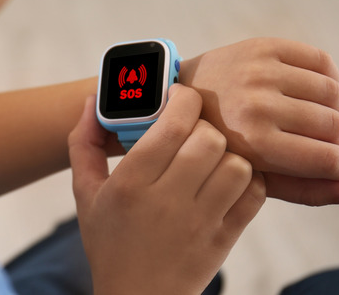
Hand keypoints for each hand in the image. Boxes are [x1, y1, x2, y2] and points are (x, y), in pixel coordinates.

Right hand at [69, 86, 264, 294]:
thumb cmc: (109, 241)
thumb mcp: (85, 193)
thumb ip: (83, 144)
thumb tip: (90, 101)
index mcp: (130, 184)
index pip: (173, 125)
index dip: (183, 99)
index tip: (178, 97)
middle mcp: (167, 200)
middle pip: (209, 138)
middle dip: (203, 126)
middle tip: (192, 131)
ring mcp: (201, 221)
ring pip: (236, 163)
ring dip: (226, 153)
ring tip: (209, 158)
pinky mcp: (225, 237)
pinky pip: (254, 193)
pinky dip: (248, 179)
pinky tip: (226, 180)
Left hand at [179, 38, 338, 206]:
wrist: (180, 97)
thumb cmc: (221, 146)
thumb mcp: (255, 177)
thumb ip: (307, 190)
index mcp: (254, 142)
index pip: (327, 158)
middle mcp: (257, 104)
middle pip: (334, 126)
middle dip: (335, 140)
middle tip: (319, 144)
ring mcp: (260, 71)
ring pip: (333, 93)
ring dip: (332, 109)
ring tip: (312, 119)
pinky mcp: (263, 46)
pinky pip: (322, 61)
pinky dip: (326, 79)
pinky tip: (308, 93)